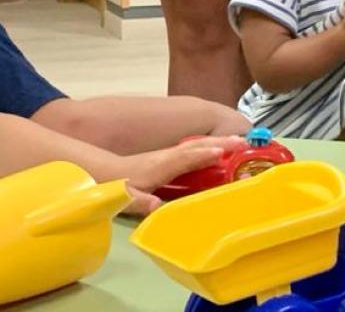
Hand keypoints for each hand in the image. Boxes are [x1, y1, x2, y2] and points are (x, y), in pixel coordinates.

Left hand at [118, 135, 248, 215]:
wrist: (100, 170)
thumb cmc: (114, 185)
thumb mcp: (124, 196)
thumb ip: (139, 200)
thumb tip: (156, 205)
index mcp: (158, 167)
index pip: (183, 159)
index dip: (201, 156)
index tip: (221, 153)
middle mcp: (166, 157)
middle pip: (196, 146)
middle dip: (220, 143)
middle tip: (243, 141)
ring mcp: (168, 155)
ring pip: (197, 145)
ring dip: (218, 142)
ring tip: (239, 140)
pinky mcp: (169, 157)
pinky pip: (194, 150)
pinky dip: (209, 146)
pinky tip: (219, 149)